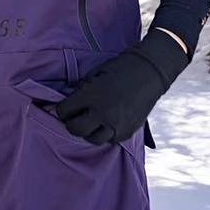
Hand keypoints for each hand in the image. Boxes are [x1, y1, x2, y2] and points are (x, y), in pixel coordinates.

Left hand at [53, 28, 188, 144]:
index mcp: (90, 96)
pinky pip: (109, 140)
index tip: (65, 107)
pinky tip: (104, 124)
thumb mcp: (93, 74)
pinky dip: (104, 134)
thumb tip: (68, 103)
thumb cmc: (118, 69)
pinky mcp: (127, 132)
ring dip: (87, 131)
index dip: (61, 109)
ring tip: (90, 122)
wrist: (148, 72)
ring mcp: (115, 125)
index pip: (63, 111)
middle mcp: (102, 113)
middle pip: (75, 129)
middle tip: (74, 117)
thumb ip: (80, 91)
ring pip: (92, 139)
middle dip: (71, 123)